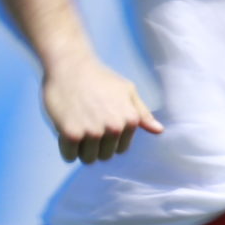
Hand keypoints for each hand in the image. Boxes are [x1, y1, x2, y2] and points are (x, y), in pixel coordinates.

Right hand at [43, 54, 162, 163]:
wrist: (70, 65)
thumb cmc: (99, 77)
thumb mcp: (127, 90)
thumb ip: (142, 113)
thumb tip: (159, 130)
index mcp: (130, 121)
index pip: (120, 150)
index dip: (108, 139)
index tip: (100, 122)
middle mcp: (114, 128)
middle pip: (104, 156)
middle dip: (95, 145)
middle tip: (86, 122)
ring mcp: (93, 132)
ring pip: (88, 159)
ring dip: (80, 148)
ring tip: (77, 125)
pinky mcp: (71, 133)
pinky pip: (70, 156)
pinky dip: (66, 148)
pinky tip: (65, 129)